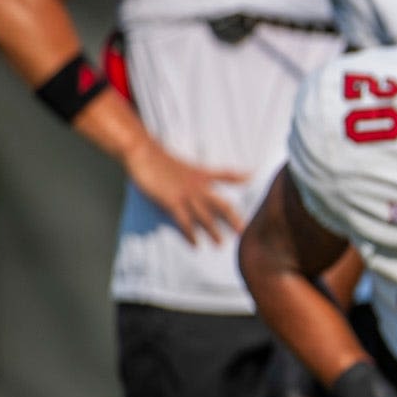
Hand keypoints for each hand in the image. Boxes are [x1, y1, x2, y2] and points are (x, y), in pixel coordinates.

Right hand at [123, 137, 245, 244]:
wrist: (143, 152)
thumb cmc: (159, 159)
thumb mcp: (181, 164)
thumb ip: (193, 173)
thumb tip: (202, 182)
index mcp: (200, 174)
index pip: (226, 174)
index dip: (239, 176)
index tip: (253, 178)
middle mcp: (197, 185)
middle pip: (220, 203)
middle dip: (232, 218)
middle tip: (243, 231)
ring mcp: (185, 193)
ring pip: (205, 215)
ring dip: (213, 230)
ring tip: (221, 244)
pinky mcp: (171, 201)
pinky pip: (184, 220)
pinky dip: (190, 233)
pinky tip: (196, 244)